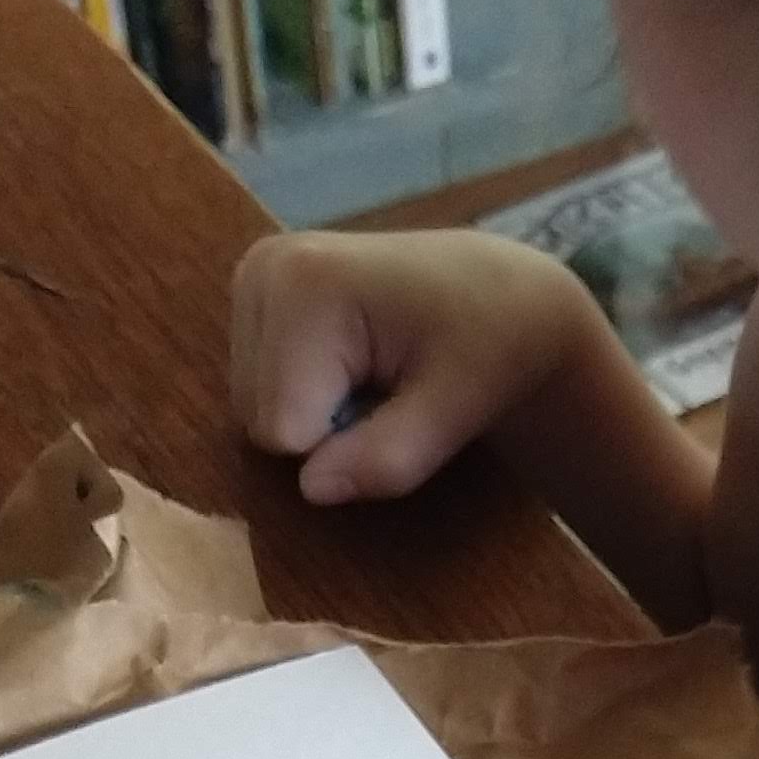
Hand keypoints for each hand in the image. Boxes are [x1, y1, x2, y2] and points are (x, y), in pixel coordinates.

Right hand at [231, 229, 598, 505]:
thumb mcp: (458, 409)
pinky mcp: (256, 293)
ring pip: (254, 410)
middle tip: (391, 388)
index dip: (343, 444)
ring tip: (376, 374)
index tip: (400, 399)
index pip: (281, 430)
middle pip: (259, 420)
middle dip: (326, 431)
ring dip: (317, 416)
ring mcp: (255, 277)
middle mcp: (264, 268)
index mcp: (304, 282)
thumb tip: (312, 490)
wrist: (504, 294)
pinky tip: (352, 365)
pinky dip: (306, 396)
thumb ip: (390, 456)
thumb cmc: (492, 344)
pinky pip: (260, 389)